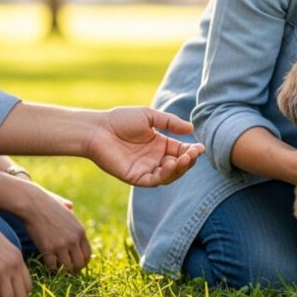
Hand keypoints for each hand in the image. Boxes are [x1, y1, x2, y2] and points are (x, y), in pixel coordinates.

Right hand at [21, 185, 90, 272]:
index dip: (83, 262)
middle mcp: (74, 240)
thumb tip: (70, 205)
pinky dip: (51, 268)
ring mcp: (61, 245)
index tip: (77, 265)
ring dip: (62, 270)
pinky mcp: (48, 249)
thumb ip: (69, 209)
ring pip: (66, 267)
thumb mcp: (63, 206)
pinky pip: (52, 266)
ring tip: (57, 269)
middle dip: (74, 270)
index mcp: (80, 231)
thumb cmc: (46, 203)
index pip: (87, 254)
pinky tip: (47, 264)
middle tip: (67, 271)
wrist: (33, 204)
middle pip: (79, 264)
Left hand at [84, 108, 204, 186]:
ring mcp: (146, 169)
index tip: (200, 148)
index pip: (181, 151)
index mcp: (160, 144)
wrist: (97, 129)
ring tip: (183, 159)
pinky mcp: (136, 177)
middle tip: (193, 154)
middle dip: (188, 160)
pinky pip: (154, 180)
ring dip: (179, 169)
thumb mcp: (149, 116)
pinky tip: (169, 164)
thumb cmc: (120, 119)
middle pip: (178, 165)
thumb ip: (170, 122)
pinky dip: (165, 175)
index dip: (192, 151)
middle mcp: (155, 158)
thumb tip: (191, 129)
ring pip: (169, 175)